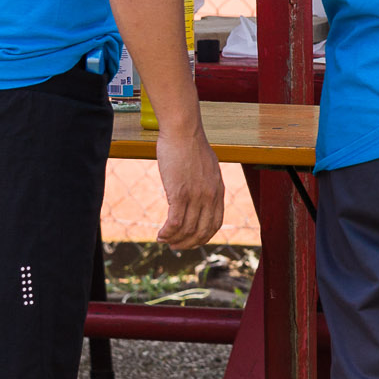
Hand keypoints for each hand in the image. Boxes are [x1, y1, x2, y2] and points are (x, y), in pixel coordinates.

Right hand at [154, 126, 225, 248]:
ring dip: (174, 240)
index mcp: (218, 191)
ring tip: (164, 241)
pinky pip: (175, 222)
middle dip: (188, 243)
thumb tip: (199, 192)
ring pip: (187, 229)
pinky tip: (160, 235)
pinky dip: (167, 232)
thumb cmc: (191, 146)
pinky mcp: (180, 193)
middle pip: (202, 231)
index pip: (215, 223)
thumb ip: (206, 183)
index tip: (191, 241)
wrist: (183, 131)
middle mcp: (210, 196)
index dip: (203, 237)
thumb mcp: (207, 167)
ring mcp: (196, 195)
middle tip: (175, 246)